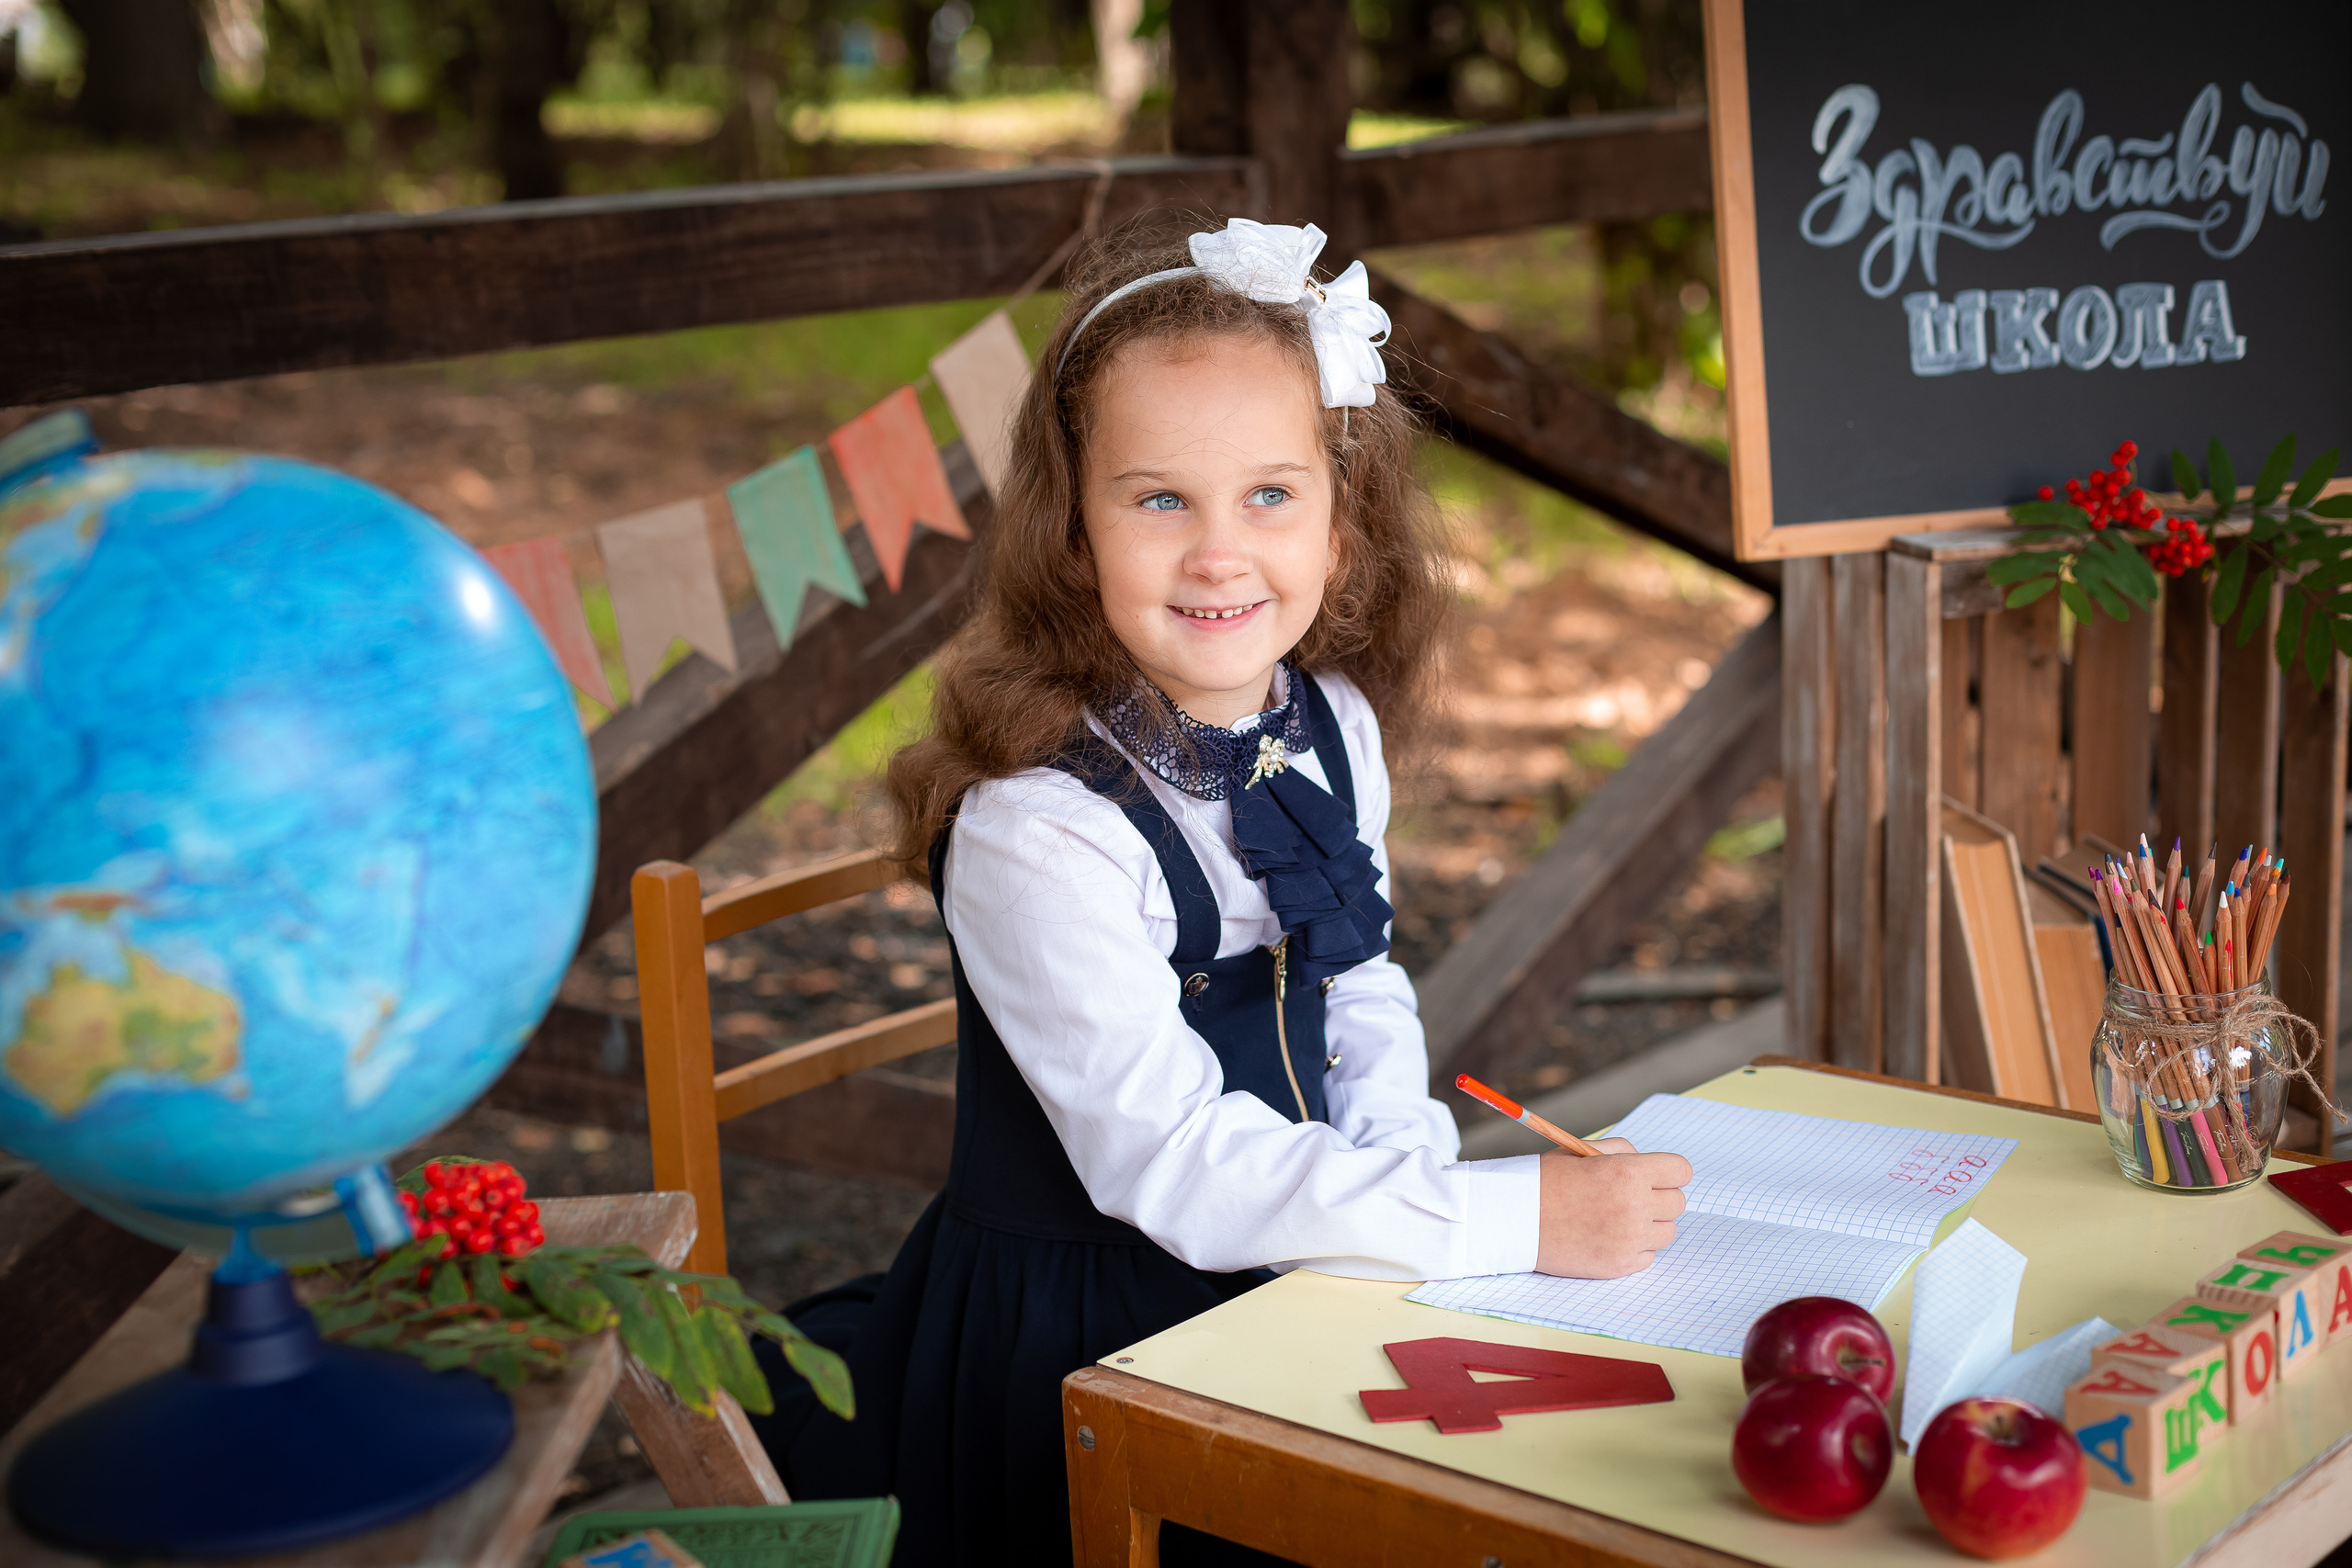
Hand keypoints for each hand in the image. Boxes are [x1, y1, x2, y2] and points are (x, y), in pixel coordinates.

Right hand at [1534, 1139, 1690, 1278]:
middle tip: (1629, 1197)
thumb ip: (1622, 1152)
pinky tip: (1607, 1237)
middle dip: (1657, 1197)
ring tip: (1617, 1218)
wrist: (1512, 1219)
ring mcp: (1629, 1239)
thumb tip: (1651, 1166)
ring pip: (1667, 1232)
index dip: (1668, 1172)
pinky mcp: (1619, 1265)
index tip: (1656, 1176)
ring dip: (1649, 1225)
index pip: (1681, 1171)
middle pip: (1677, 1203)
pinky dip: (1634, 1248)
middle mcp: (1635, 1206)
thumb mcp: (1581, 1151)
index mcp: (1628, 1172)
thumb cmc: (1545, 1181)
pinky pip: (1648, 1256)